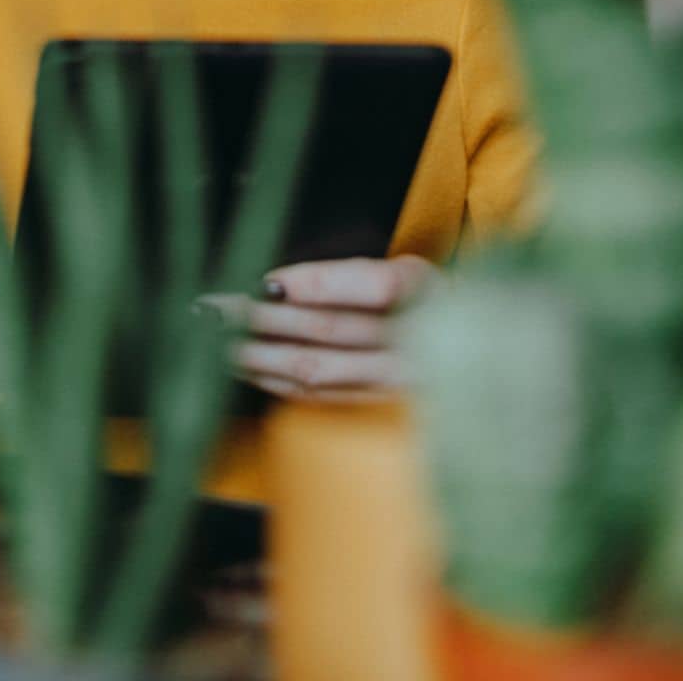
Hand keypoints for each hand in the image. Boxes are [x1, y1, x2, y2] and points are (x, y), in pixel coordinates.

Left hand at [200, 255, 438, 401]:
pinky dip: (274, 380)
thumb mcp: (407, 272)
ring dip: (255, 353)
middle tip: (208, 306)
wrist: (474, 365)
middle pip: (329, 328)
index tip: (262, 281)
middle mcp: (414, 341)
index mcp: (423, 290)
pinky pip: (318, 395)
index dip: (314, 283)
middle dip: (259, 316)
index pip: (371, 285)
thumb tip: (274, 286)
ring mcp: (396, 384)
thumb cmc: (424, 304)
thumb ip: (354, 277)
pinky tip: (240, 365)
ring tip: (209, 338)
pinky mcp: (378, 410)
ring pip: (316, 369)